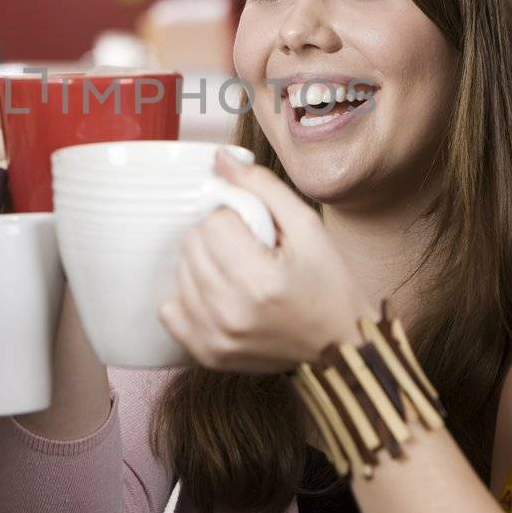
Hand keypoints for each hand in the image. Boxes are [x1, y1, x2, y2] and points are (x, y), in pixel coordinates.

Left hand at [159, 150, 375, 373]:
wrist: (342, 346)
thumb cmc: (330, 284)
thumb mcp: (307, 227)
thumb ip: (261, 186)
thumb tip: (220, 158)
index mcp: (259, 280)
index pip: (214, 222)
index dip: (236, 218)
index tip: (258, 232)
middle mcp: (231, 313)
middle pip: (192, 245)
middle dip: (218, 238)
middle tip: (250, 251)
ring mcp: (216, 338)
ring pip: (180, 273)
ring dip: (204, 264)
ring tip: (239, 273)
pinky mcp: (208, 354)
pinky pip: (170, 310)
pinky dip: (189, 297)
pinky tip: (219, 295)